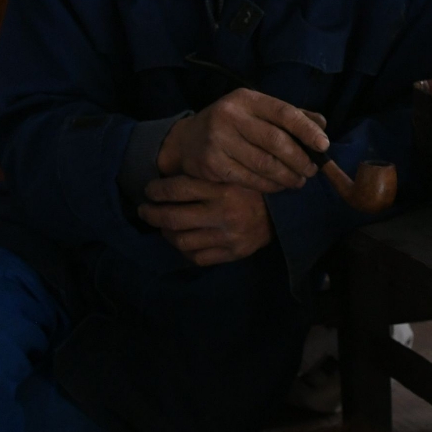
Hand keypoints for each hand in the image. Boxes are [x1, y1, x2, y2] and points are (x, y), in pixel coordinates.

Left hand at [139, 175, 273, 265]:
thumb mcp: (233, 173)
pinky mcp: (233, 253)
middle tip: (145, 210)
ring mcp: (228, 237)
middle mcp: (224, 214)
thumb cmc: (253, 190)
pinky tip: (183, 240)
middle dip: (152, 214)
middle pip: (172, 219)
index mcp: (223, 189)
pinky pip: (197, 257)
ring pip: (181, 241)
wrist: (286, 214)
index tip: (150, 189)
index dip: (157, 190)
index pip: (178, 189)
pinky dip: (185, 250)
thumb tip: (167, 176)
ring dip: (166, 233)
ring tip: (163, 226)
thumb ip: (206, 174)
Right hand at [157, 89, 328, 192]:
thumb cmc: (233, 124)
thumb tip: (322, 125)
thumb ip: (290, 115)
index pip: (283, 112)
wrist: (186, 140)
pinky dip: (270, 185)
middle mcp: (230, 116)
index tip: (324, 145)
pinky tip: (279, 186)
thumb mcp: (257, 111)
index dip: (307, 130)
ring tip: (299, 181)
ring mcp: (219, 140)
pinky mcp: (212, 164)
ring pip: (263, 164)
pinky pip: (249, 179)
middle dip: (299, 159)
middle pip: (275, 141)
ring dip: (287, 176)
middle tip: (312, 170)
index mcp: (247, 99)